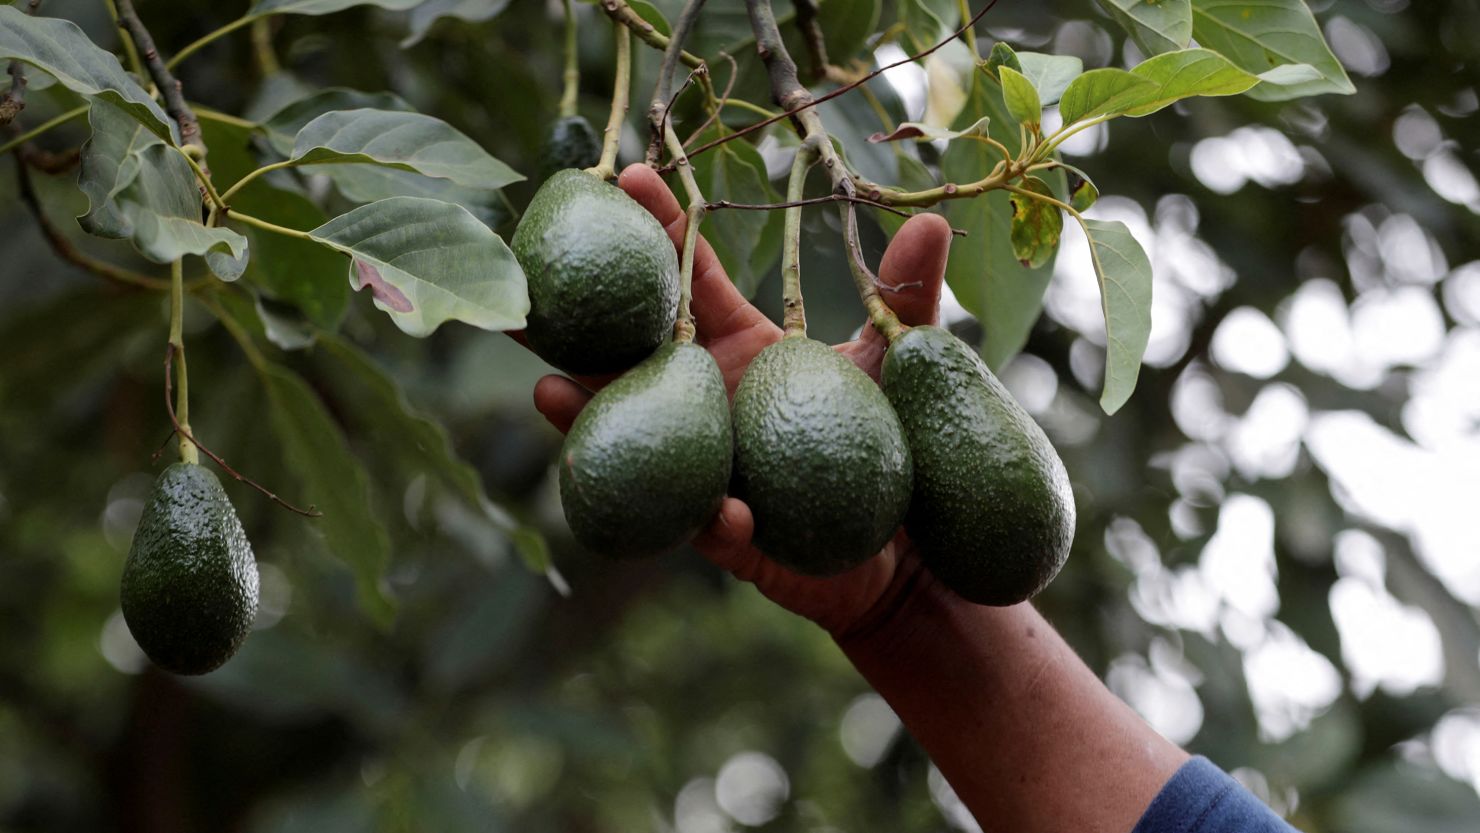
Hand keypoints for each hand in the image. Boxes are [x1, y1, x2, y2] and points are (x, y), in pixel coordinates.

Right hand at [530, 164, 952, 637]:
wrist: (902, 552)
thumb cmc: (892, 444)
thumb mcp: (895, 363)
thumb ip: (904, 295)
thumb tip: (934, 221)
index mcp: (741, 349)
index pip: (691, 279)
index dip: (661, 229)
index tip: (626, 177)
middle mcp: (709, 401)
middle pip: (630, 353)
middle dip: (576, 319)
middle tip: (525, 285)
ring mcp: (708, 465)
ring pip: (635, 437)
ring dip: (590, 415)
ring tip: (549, 390)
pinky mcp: (730, 534)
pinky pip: (710, 525)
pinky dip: (717, 519)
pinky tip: (727, 512)